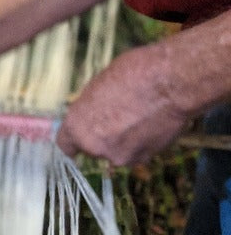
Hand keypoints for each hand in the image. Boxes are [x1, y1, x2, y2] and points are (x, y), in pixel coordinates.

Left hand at [56, 42, 190, 164]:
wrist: (170, 83)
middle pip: (93, 147)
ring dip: (124, 140)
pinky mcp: (144, 159)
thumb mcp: (97, 86)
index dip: (74, 141)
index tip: (78, 140)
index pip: (65, 145)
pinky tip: (150, 122)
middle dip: (103, 136)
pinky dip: (141, 142)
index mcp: (77, 126)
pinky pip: (136, 152)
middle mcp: (94, 146)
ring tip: (138, 115)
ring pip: (117, 151)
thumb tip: (92, 117)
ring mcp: (120, 156)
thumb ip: (90, 110)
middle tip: (118, 115)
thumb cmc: (133, 75)